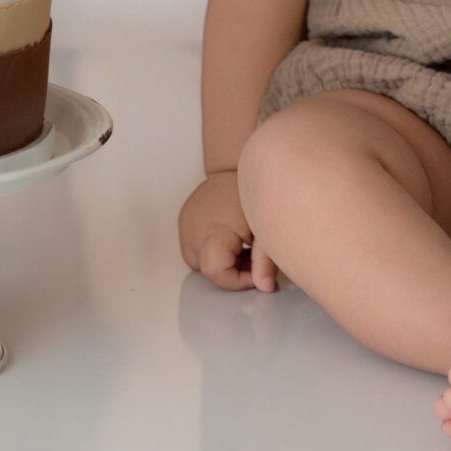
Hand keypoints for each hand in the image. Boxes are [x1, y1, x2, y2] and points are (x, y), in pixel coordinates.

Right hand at [179, 169, 277, 292]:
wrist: (239, 161)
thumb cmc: (254, 194)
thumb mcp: (264, 230)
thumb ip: (264, 262)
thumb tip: (265, 288)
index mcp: (212, 229)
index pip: (215, 271)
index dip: (236, 279)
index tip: (254, 270)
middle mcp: (192, 228)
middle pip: (206, 269)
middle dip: (229, 271)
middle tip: (251, 256)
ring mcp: (185, 222)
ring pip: (198, 260)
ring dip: (218, 260)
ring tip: (240, 245)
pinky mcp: (184, 218)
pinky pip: (194, 245)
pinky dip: (210, 247)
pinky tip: (229, 237)